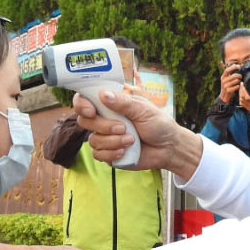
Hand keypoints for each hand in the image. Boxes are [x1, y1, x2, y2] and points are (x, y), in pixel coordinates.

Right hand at [75, 90, 203, 179]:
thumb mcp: (143, 109)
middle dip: (103, 126)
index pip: (85, 100)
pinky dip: (112, 153)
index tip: (91, 110)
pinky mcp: (108, 153)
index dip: (81, 104)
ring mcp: (105, 137)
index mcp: (111, 104)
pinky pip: (98, 155)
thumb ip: (123, 103)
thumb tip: (102, 94)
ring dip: (112, 141)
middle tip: (123, 127)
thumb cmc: (158, 124)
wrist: (168, 147)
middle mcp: (104, 120)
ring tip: (131, 140)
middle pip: (85, 121)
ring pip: (93, 140)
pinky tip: (126, 151)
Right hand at [217, 64, 241, 103]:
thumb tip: (233, 64)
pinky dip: (238, 86)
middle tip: (241, 77)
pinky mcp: (228, 90)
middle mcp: (223, 80)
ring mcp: (225, 86)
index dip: (233, 67)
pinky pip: (237, 86)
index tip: (238, 66)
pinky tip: (238, 87)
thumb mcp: (226, 79)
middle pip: (234, 75)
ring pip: (236, 81)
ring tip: (239, 82)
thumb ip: (229, 72)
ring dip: (239, 81)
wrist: (224, 96)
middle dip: (239, 76)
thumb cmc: (227, 86)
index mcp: (223, 76)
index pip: (227, 70)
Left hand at [236, 79, 249, 121]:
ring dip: (240, 95)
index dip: (244, 91)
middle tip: (241, 85)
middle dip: (240, 91)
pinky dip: (240, 99)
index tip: (243, 85)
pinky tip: (241, 95)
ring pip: (241, 101)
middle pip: (242, 98)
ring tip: (241, 89)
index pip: (247, 97)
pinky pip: (242, 104)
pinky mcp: (249, 109)